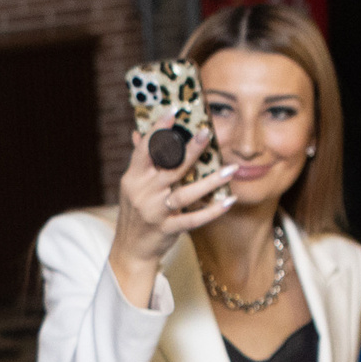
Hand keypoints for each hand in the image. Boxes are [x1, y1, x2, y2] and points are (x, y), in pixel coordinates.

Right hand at [110, 122, 237, 298]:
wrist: (130, 250)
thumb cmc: (135, 213)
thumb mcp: (132, 186)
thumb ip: (140, 162)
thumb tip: (138, 132)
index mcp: (133, 178)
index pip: (144, 149)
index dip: (158, 130)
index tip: (173, 111)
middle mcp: (143, 193)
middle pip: (169, 168)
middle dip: (189, 150)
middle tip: (207, 133)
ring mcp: (155, 212)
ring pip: (185, 193)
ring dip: (210, 181)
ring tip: (230, 169)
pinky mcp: (167, 229)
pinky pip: (193, 219)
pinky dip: (212, 211)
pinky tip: (229, 201)